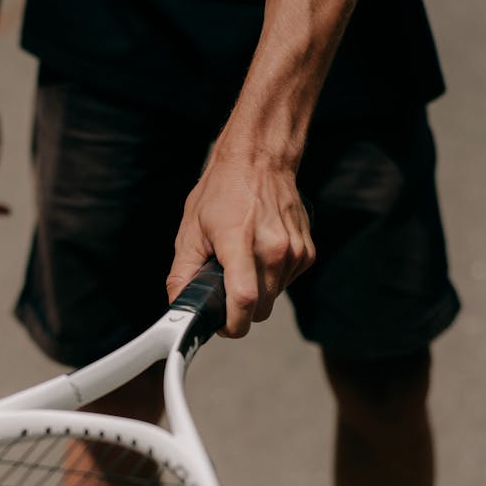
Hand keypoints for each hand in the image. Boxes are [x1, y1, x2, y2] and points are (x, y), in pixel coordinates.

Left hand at [166, 154, 314, 337]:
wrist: (260, 160)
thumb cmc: (222, 191)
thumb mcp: (190, 229)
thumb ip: (182, 273)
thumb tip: (178, 305)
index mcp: (240, 242)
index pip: (244, 301)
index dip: (231, 324)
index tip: (221, 325)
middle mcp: (274, 249)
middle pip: (259, 310)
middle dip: (240, 309)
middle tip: (224, 289)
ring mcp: (294, 252)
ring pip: (273, 298)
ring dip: (256, 292)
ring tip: (242, 261)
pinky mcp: (307, 253)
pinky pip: (286, 283)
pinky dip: (271, 279)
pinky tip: (260, 254)